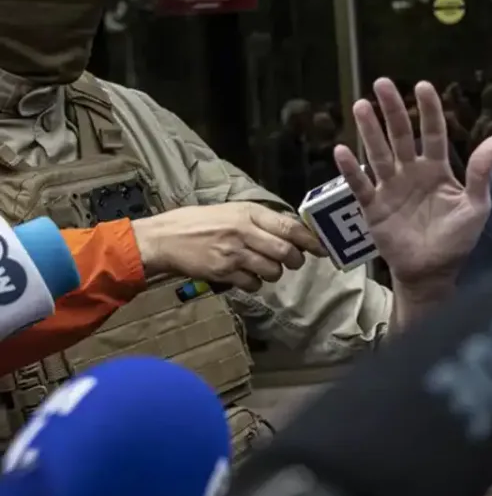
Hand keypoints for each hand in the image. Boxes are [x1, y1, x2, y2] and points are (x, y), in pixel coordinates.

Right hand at [131, 202, 325, 291]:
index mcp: (248, 213)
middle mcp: (244, 231)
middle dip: (295, 261)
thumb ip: (260, 221)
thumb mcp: (232, 211)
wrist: (163, 238)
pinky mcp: (223, 272)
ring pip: (273, 271)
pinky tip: (245, 276)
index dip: (311, 240)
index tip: (323, 249)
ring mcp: (234, 253)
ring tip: (263, 267)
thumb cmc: (199, 223)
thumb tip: (292, 232)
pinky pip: (253, 284)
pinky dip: (255, 284)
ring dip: (274, 273)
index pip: (290, 227)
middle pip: (286, 252)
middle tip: (292, 262)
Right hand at [334, 78, 491, 300]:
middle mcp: (411, 172)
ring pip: (378, 153)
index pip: (432, 133)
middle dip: (392, 110)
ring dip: (369, 131)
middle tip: (382, 84)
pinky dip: (351, 170)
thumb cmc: (457, 239)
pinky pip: (360, 185)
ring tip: (361, 106)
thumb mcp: (477, 207)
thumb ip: (483, 174)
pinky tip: (342, 150)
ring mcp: (390, 188)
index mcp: (437, 170)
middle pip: (400, 136)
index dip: (428, 110)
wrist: (433, 272)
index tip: (422, 86)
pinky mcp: (373, 207)